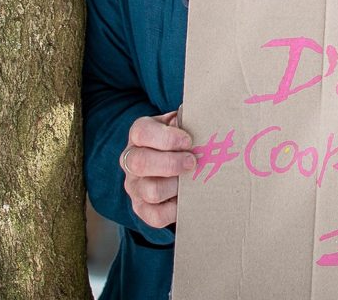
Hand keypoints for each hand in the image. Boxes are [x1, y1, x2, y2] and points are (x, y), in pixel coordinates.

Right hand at [120, 109, 194, 227]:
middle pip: (141, 163)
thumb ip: (190, 121)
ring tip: (192, 181)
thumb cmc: (182, 141)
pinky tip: (186, 199)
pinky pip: (155, 216)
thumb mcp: (183, 125)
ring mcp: (134, 186)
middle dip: (172, 163)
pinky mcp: (141, 209)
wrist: (175, 165)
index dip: (167, 138)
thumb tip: (207, 120)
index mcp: (140, 134)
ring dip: (177, 186)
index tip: (189, 141)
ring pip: (150, 190)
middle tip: (194, 162)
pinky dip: (175, 209)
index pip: (142, 133)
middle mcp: (131, 159)